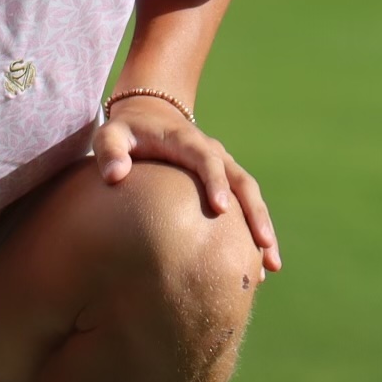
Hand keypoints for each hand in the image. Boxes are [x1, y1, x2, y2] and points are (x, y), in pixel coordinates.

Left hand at [95, 96, 282, 274]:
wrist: (150, 115)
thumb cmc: (127, 131)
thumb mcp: (111, 134)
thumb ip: (109, 151)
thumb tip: (114, 176)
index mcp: (187, 141)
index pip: (207, 160)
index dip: (216, 181)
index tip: (221, 209)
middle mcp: (213, 153)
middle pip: (242, 182)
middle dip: (255, 212)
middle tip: (262, 243)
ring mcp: (223, 167)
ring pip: (250, 197)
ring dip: (263, 227)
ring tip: (272, 265)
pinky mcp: (224, 181)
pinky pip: (245, 206)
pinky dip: (255, 231)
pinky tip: (260, 266)